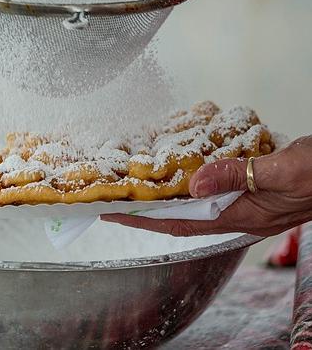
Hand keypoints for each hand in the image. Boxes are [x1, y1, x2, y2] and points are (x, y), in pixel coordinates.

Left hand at [101, 136, 311, 236]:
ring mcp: (245, 208)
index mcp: (240, 217)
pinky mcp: (252, 196)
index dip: (146, 222)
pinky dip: (193, 189)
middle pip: (183, 218)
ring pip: (197, 208)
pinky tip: (187, 180)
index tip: (116, 216)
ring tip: (145, 193)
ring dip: (170, 201)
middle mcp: (238, 217)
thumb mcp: (279, 172)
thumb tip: (195, 185)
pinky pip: (213, 196)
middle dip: (150, 213)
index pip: (180, 224)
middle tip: (121, 203)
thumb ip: (237, 178)